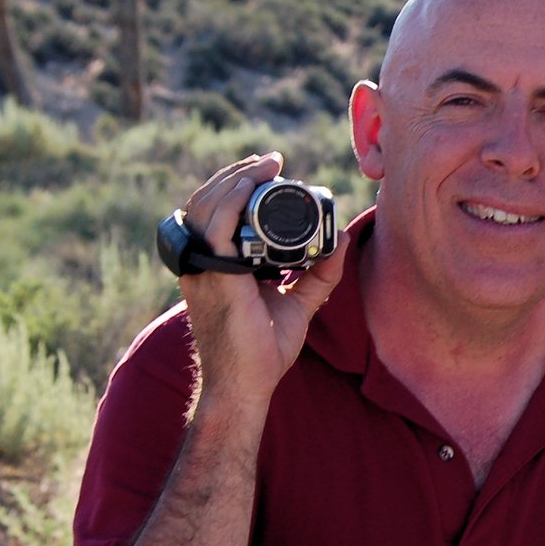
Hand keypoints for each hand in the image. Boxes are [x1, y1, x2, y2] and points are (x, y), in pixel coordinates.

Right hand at [174, 152, 348, 405]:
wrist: (245, 384)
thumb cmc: (263, 351)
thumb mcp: (298, 303)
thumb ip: (319, 274)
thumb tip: (341, 241)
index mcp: (217, 265)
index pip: (218, 213)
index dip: (239, 187)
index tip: (271, 171)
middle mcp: (204, 262)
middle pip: (210, 202)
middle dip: (239, 174)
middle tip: (271, 161)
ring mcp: (203, 267)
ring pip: (208, 206)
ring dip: (236, 178)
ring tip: (265, 165)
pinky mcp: (212, 275)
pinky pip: (215, 226)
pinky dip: (230, 200)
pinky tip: (248, 184)